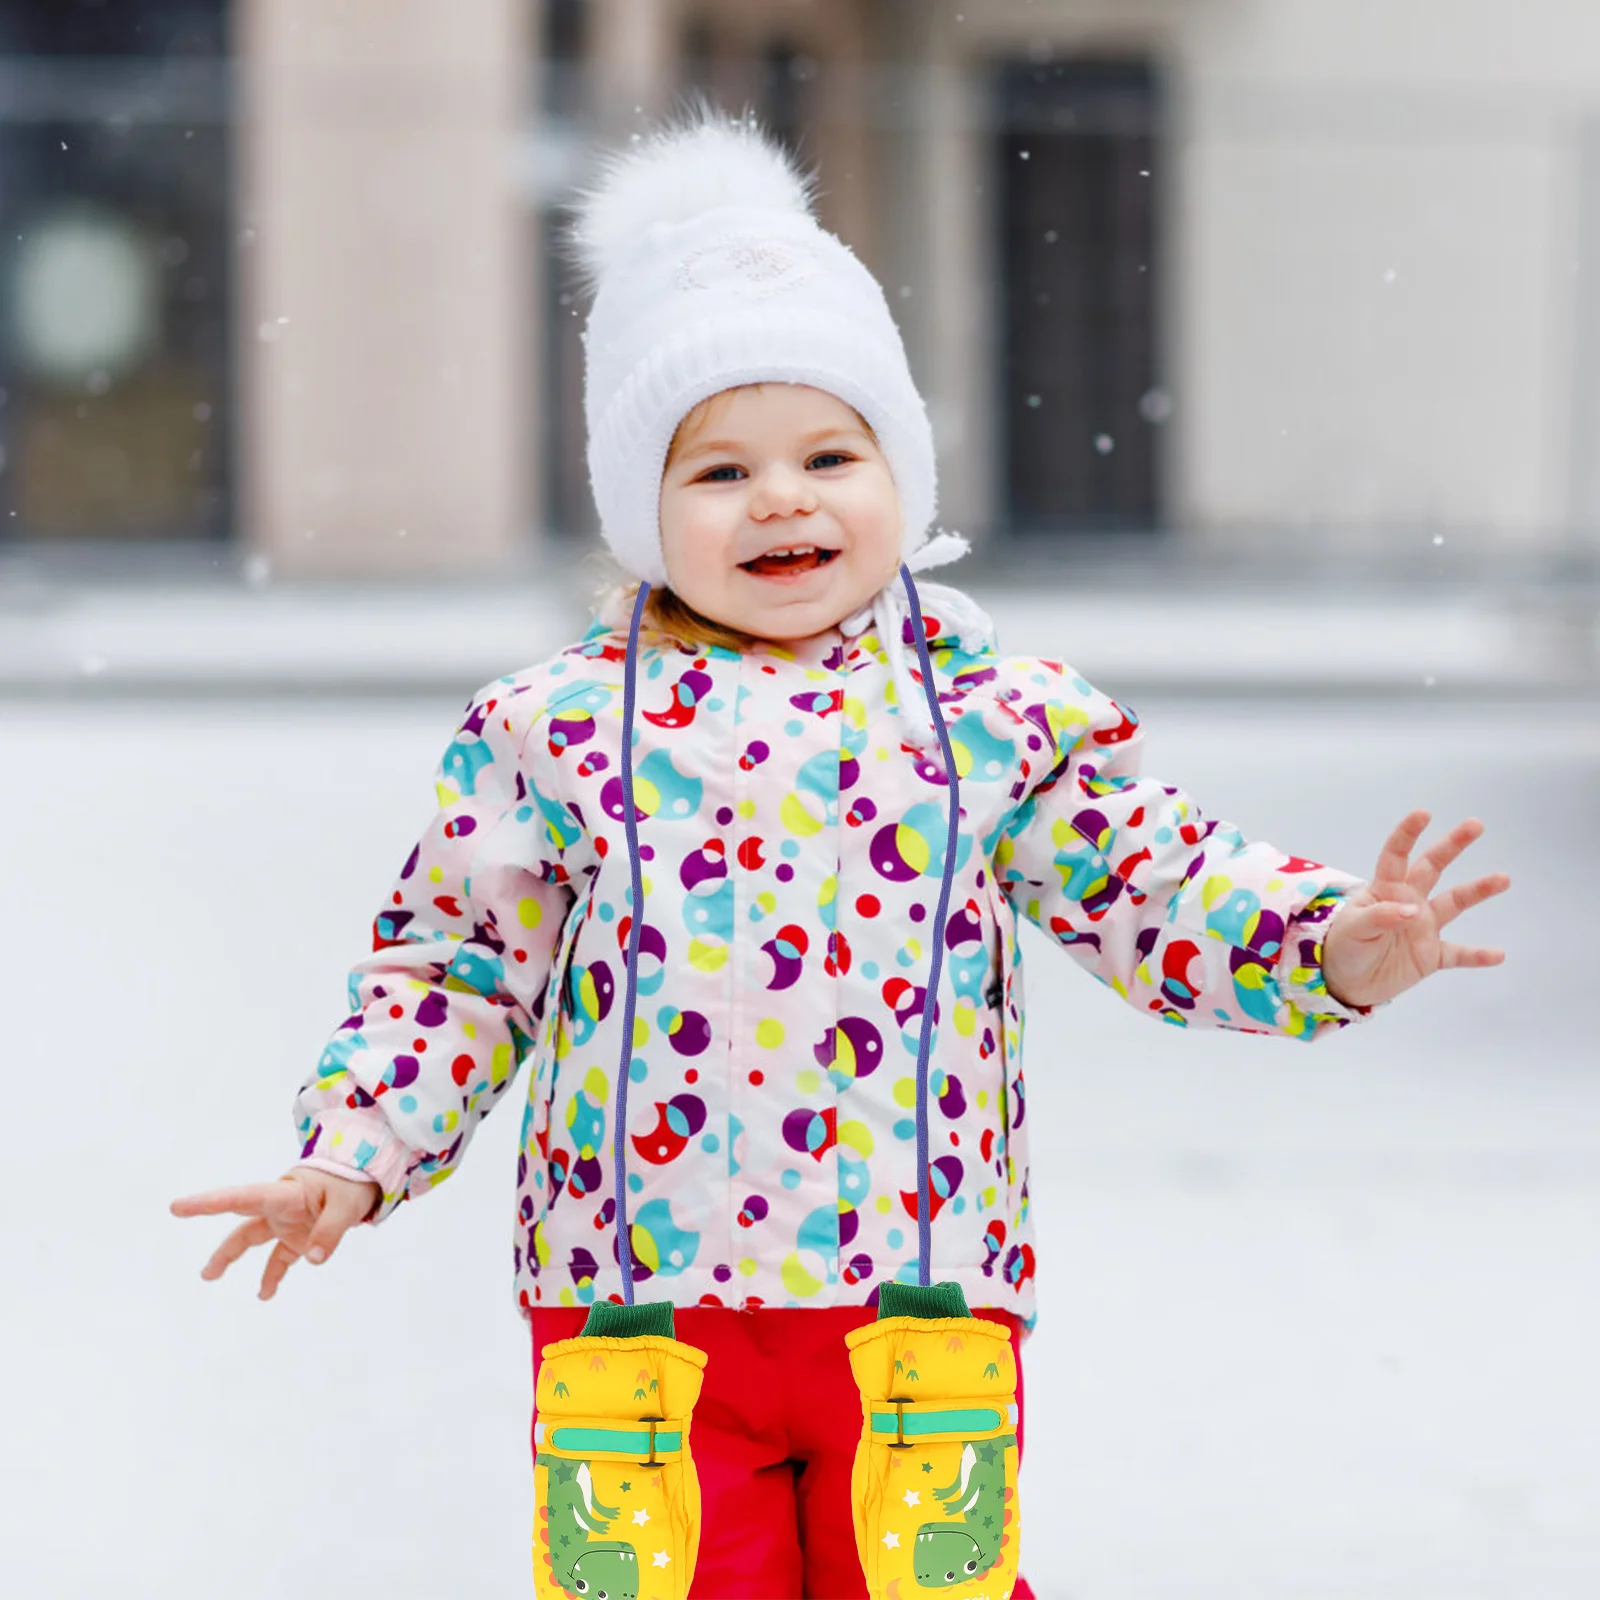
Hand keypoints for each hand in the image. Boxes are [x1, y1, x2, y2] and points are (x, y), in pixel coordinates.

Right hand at [170, 1167, 380, 1300]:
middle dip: (208, 1212)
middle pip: (240, 1217)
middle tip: (176, 1209)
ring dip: (230, 1257)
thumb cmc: (353, 1183)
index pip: (244, 1198)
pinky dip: (271, 1276)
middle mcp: (279, 1208)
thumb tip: (312, 1259)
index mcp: (286, 1194)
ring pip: (251, 1239)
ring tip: (208, 1276)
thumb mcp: (347, 1204)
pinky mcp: (297, 1237)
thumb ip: (330, 1231)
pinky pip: (278, 1258)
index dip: (212, 1202)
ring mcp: (286, 1223)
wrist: (366, 1179)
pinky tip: (265, 1293)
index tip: (181, 1206)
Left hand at [1320, 810, 1509, 1009]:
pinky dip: (1477, 955)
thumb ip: (1380, 917)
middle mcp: (1409, 901)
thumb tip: (1412, 911)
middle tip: (1476, 824)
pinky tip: (1498, 954)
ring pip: (1455, 903)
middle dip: (1452, 845)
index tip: (1424, 814)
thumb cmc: (1343, 947)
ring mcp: (1423, 927)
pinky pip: (1459, 954)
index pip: (1396, 856)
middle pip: (1433, 867)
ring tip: (1503, 878)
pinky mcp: (1431, 956)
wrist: (1345, 983)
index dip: (1408, 834)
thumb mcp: (1354, 929)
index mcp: (1385, 890)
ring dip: (1478, 891)